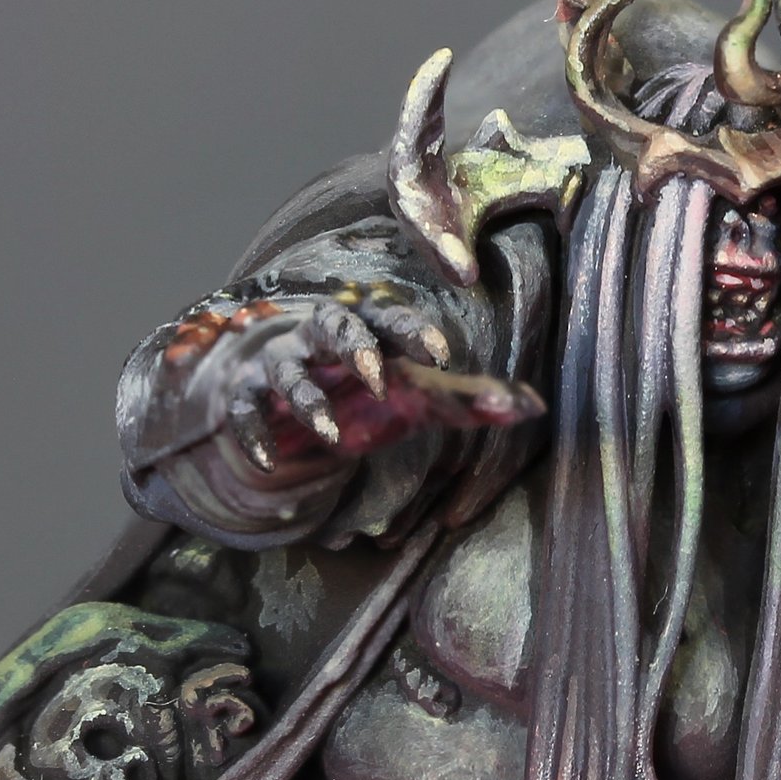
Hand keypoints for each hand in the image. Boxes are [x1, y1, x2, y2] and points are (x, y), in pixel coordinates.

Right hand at [214, 288, 452, 472]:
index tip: (441, 353)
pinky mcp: (244, 395)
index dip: (413, 331)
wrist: (282, 394)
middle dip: (354, 346)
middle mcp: (320, 338)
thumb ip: (467, 400)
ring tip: (332, 436)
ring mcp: (279, 364)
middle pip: (334, 325)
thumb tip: (536, 408)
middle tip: (377, 375)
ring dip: (307, 400)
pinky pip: (244, 409)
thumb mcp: (414, 395)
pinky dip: (252, 434)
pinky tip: (267, 461)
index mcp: (367, 329)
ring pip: (287, 371)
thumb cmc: (361, 390)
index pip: (390, 318)